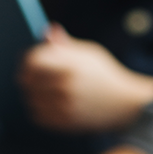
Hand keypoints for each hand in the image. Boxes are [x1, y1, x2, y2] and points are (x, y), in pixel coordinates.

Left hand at [19, 24, 152, 132]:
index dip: (28, 59)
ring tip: (44, 90)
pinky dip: (39, 109)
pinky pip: (37, 116)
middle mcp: (66, 86)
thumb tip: (47, 31)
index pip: (32, 60)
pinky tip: (49, 103)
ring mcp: (64, 107)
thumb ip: (66, 44)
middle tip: (34, 76)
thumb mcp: (89, 53)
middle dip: (28, 76)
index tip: (32, 61)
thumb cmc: (105, 75)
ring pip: (30, 98)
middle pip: (27, 80)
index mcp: (71, 65)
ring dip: (33, 93)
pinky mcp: (65, 123)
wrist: (125, 104)